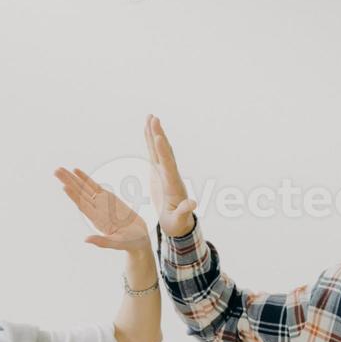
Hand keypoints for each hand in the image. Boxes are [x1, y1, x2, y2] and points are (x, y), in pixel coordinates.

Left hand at [54, 167, 150, 252]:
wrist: (139, 238)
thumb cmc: (131, 242)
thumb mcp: (118, 243)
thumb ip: (103, 242)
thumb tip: (86, 240)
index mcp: (97, 219)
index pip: (83, 206)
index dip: (74, 196)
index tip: (65, 186)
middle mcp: (96, 210)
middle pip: (80, 193)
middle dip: (68, 182)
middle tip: (56, 171)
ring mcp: (101, 203)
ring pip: (84, 188)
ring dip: (73, 178)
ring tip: (60, 169)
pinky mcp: (108, 198)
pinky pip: (94, 186)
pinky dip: (85, 178)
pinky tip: (76, 171)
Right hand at [144, 114, 196, 236]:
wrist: (178, 225)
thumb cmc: (177, 225)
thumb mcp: (179, 221)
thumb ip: (185, 211)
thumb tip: (193, 203)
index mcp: (174, 186)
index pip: (168, 166)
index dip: (163, 152)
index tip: (158, 137)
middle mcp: (171, 176)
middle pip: (165, 152)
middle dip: (159, 135)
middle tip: (154, 118)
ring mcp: (165, 173)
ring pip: (160, 150)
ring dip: (155, 133)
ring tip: (150, 116)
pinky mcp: (159, 173)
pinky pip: (154, 154)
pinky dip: (150, 141)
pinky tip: (147, 129)